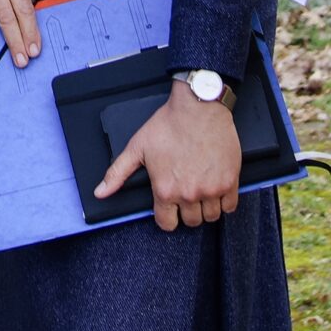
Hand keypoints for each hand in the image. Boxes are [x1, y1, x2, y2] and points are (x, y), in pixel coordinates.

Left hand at [95, 83, 241, 231]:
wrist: (199, 106)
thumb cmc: (169, 123)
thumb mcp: (137, 147)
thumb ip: (117, 173)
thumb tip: (101, 193)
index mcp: (165, 189)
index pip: (166, 224)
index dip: (167, 217)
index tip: (169, 208)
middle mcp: (189, 193)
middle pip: (191, 222)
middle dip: (187, 212)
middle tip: (186, 195)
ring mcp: (211, 189)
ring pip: (211, 217)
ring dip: (206, 208)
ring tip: (201, 192)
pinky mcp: (230, 181)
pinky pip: (229, 206)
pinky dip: (224, 202)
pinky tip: (216, 189)